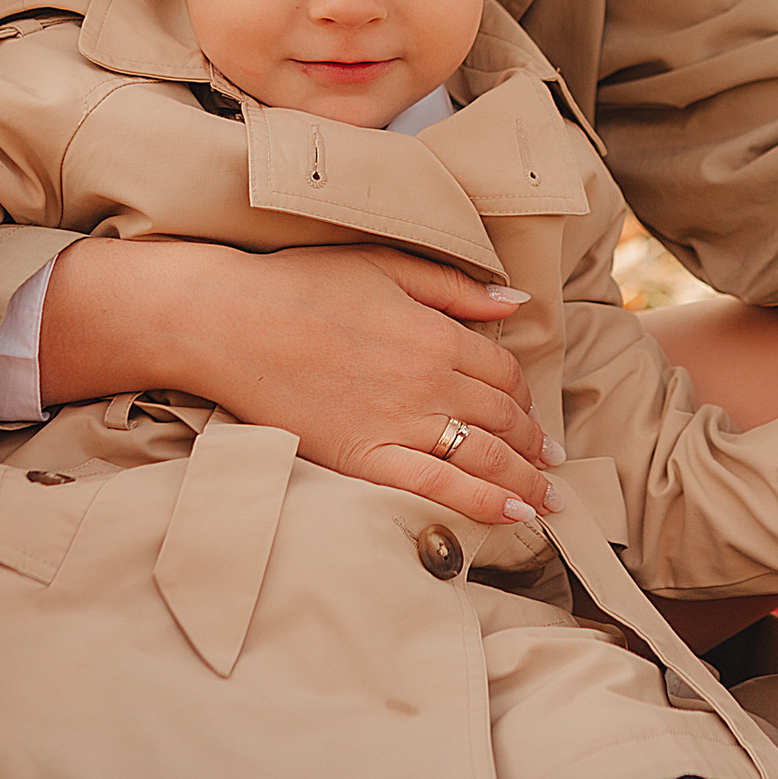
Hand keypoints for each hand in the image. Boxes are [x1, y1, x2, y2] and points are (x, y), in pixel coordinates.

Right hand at [40, 233, 555, 530]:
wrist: (228, 321)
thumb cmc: (299, 285)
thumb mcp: (384, 265)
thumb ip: (454, 287)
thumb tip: (515, 301)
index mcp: (436, 333)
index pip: (505, 372)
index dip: (525, 394)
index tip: (531, 410)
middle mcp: (429, 382)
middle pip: (504, 418)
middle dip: (533, 441)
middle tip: (550, 457)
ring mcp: (400, 423)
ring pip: (485, 456)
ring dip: (525, 477)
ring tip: (546, 496)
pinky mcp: (365, 458)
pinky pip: (439, 487)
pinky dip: (485, 502)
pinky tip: (514, 513)